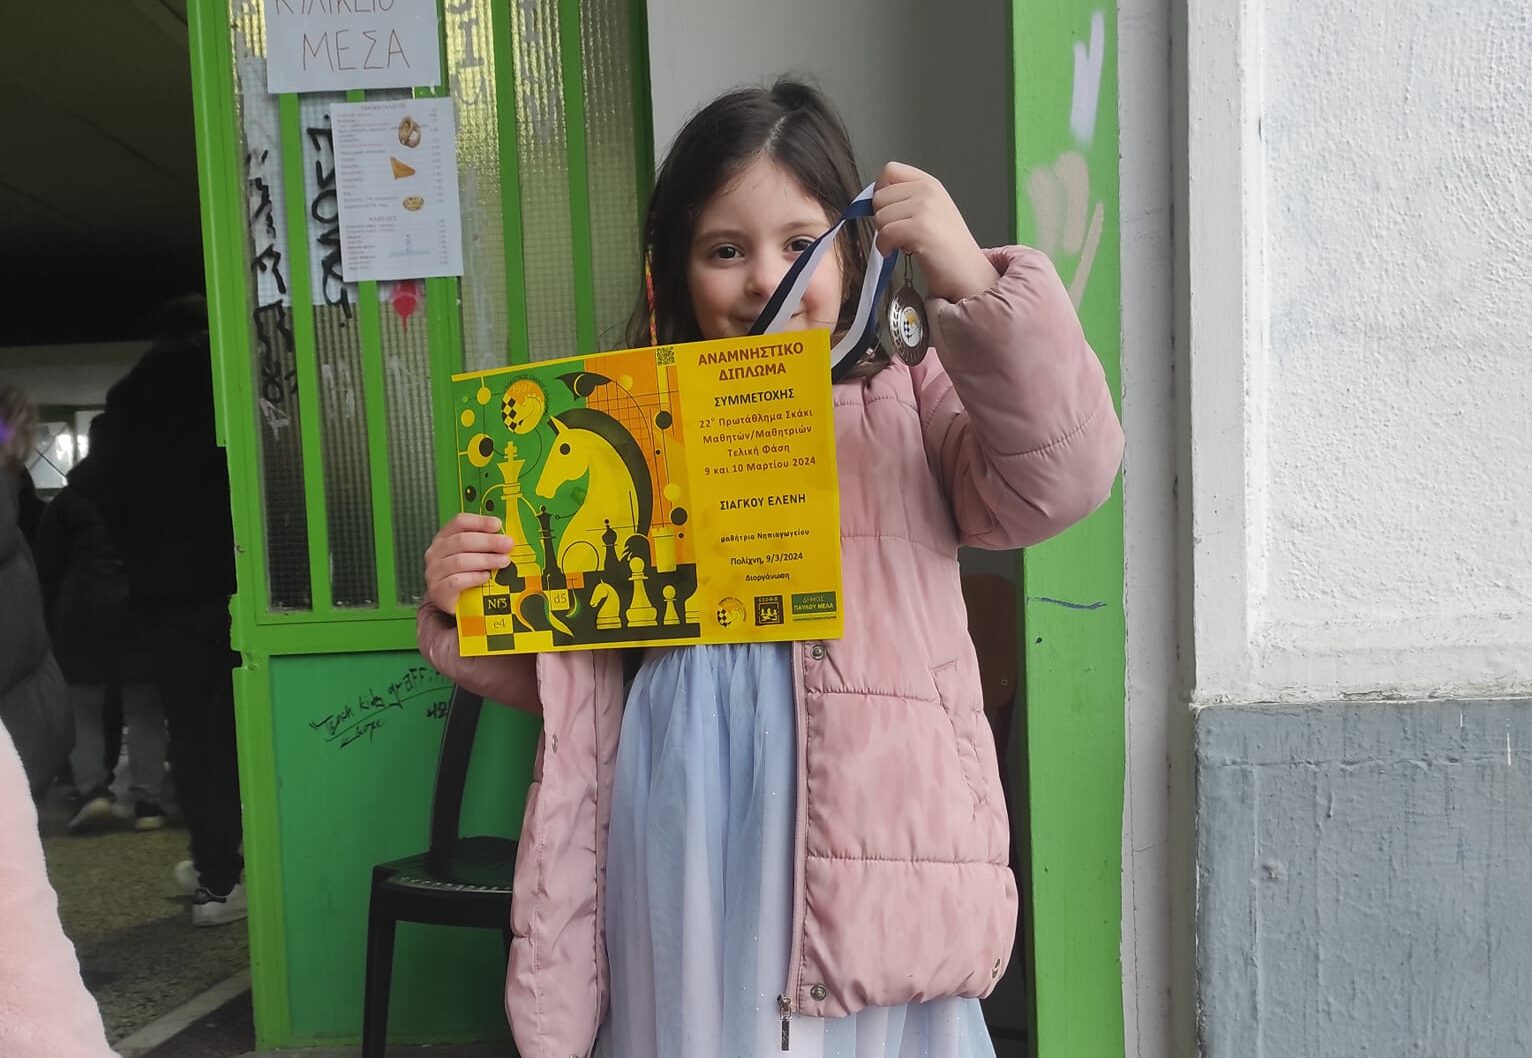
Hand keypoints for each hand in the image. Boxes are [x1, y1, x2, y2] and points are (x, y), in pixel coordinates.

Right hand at [424, 513, 515, 614]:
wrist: (453, 602)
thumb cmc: (466, 574)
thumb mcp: (474, 555)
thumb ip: (486, 544)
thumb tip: (507, 538)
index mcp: (445, 538)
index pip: (459, 522)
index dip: (479, 521)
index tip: (497, 525)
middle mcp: (436, 552)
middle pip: (461, 540)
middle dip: (488, 541)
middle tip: (507, 544)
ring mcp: (434, 572)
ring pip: (459, 561)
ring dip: (485, 560)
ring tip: (503, 561)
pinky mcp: (438, 591)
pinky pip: (456, 581)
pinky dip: (473, 578)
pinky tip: (486, 577)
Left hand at [871, 162, 998, 302]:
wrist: (967, 273)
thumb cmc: (946, 249)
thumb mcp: (930, 212)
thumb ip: (906, 200)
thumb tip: (874, 200)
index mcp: (929, 183)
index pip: (889, 170)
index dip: (881, 191)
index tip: (889, 211)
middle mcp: (928, 190)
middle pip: (879, 195)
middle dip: (882, 217)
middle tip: (899, 233)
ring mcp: (925, 208)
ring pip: (879, 216)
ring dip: (884, 235)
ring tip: (903, 244)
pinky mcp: (920, 229)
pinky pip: (885, 234)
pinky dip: (884, 248)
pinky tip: (895, 253)